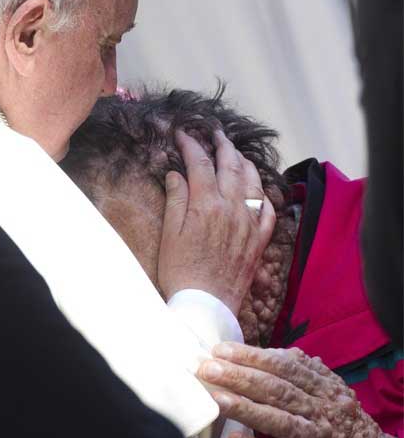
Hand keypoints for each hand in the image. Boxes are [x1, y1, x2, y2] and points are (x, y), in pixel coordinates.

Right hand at [158, 130, 275, 315]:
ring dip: (245, 163)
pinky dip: (264, 195)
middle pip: (230, 165)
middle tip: (216, 133)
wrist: (205, 305)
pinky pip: (268, 210)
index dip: (191, 144)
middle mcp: (231, 208)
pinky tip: (259, 191)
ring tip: (238, 153)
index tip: (183, 134)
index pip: (200, 162)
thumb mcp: (169, 234)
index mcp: (206, 204)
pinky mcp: (258, 240)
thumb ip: (176, 199)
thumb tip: (176, 173)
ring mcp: (248, 223)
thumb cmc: (181, 271)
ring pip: (253, 182)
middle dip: (222, 144)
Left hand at [198, 342, 399, 437]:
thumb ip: (300, 367)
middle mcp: (318, 409)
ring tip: (217, 397)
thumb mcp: (327, 385)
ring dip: (245, 409)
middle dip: (240, 377)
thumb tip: (267, 351)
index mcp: (321, 385)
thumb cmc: (338, 412)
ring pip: (278, 421)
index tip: (220, 350)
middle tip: (208, 368)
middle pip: (276, 389)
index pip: (282, 366)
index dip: (251, 356)